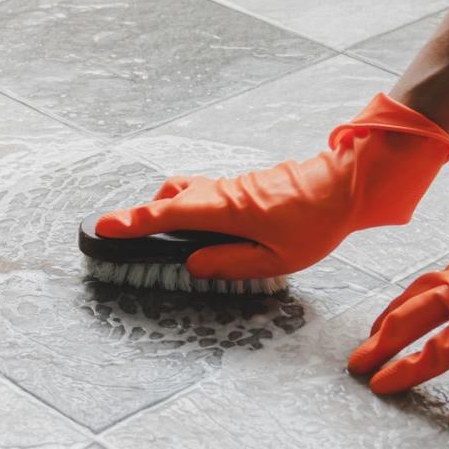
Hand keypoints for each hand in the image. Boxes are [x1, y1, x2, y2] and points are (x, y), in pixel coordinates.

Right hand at [96, 93, 448, 278]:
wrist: (346, 184)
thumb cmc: (316, 223)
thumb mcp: (277, 259)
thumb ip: (231, 263)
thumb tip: (193, 264)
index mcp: (226, 211)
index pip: (168, 216)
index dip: (133, 222)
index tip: (102, 227)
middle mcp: (222, 193)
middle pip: (169, 200)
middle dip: (140, 216)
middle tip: (117, 233)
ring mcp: (230, 186)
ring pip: (185, 193)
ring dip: (165, 210)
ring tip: (156, 236)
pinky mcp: (241, 187)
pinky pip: (202, 194)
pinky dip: (187, 207)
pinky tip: (196, 230)